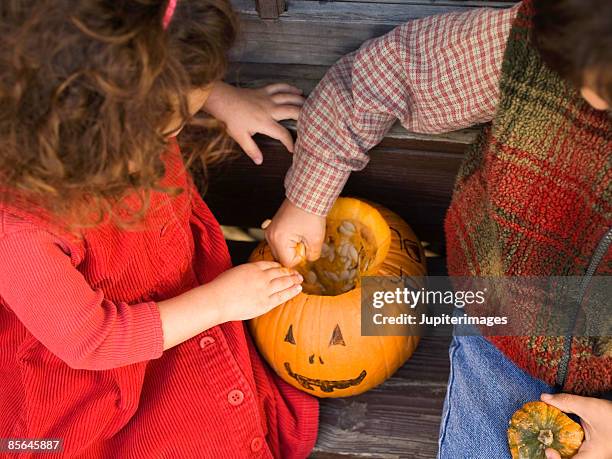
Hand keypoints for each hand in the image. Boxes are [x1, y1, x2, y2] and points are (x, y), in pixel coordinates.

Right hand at [157, 261, 301, 349]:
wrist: (217, 300)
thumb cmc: (220, 288)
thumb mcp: (234, 273)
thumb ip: (246, 273)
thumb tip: (252, 276)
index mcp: (252, 267)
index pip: (270, 264)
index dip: (279, 266)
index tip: (284, 267)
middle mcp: (261, 277)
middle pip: (280, 272)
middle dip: (290, 272)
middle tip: (298, 273)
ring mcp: (264, 290)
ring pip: (284, 282)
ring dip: (294, 280)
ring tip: (300, 280)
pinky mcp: (265, 302)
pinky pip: (282, 296)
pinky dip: (291, 291)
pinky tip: (298, 289)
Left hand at [203, 81, 303, 163]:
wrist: (223, 101)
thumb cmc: (231, 120)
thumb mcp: (240, 138)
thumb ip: (252, 150)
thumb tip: (260, 161)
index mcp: (265, 123)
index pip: (283, 134)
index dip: (290, 142)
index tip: (293, 149)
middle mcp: (270, 109)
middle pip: (293, 111)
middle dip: (305, 116)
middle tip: (313, 121)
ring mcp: (268, 98)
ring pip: (289, 97)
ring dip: (301, 100)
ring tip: (311, 105)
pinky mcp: (264, 91)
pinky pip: (279, 87)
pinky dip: (289, 88)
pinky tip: (297, 90)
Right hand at [265, 198, 325, 266]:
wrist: (307, 195)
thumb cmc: (310, 213)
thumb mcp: (316, 239)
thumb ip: (312, 255)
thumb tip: (308, 259)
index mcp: (278, 240)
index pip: (288, 262)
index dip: (300, 257)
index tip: (306, 246)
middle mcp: (270, 236)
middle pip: (282, 257)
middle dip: (295, 252)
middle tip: (304, 239)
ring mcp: (270, 231)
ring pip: (281, 249)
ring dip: (292, 246)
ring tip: (300, 233)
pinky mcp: (273, 227)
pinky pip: (279, 241)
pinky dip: (288, 240)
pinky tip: (296, 231)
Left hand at [541, 393, 611, 458]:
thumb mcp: (589, 407)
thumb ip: (566, 402)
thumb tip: (544, 397)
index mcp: (592, 455)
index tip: (548, 449)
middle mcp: (592, 458)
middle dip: (555, 455)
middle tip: (544, 444)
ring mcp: (591, 454)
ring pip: (572, 456)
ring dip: (559, 450)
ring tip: (547, 440)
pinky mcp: (590, 449)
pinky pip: (575, 451)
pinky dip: (564, 444)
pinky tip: (557, 435)